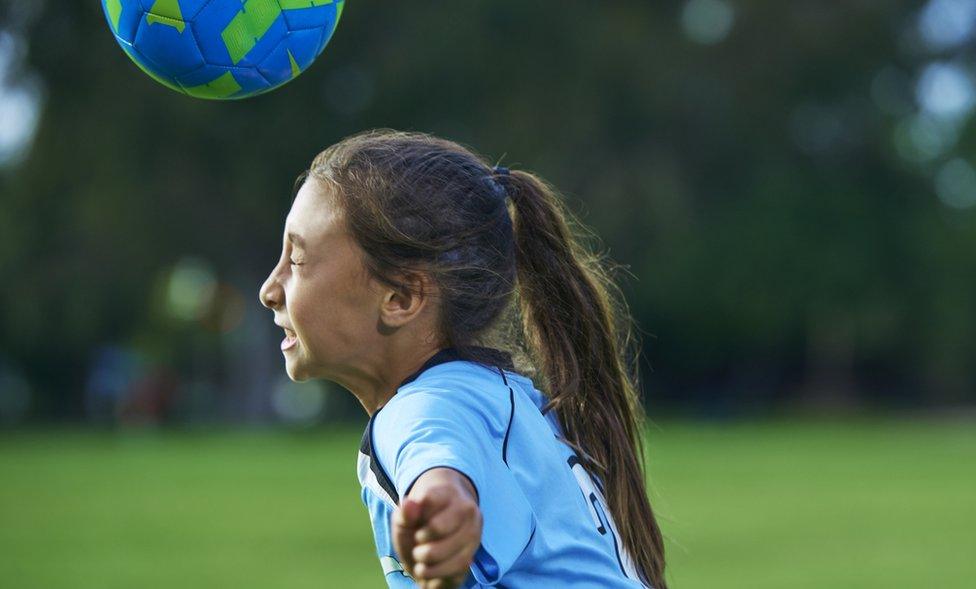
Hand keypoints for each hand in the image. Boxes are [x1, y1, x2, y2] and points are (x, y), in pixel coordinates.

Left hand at [391, 468, 482, 588]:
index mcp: (446, 493)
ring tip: (421, 564)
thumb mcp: (403, 520)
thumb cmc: (416, 527)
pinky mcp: (474, 552)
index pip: (430, 500)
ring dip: (430, 567)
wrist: (432, 540)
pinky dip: (440, 575)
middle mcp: (466, 509)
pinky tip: (432, 570)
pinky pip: (460, 568)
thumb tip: (409, 503)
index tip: (414, 527)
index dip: (414, 520)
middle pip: (438, 528)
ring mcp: (474, 531)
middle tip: (417, 549)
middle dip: (421, 543)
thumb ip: (404, 514)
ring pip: (452, 551)